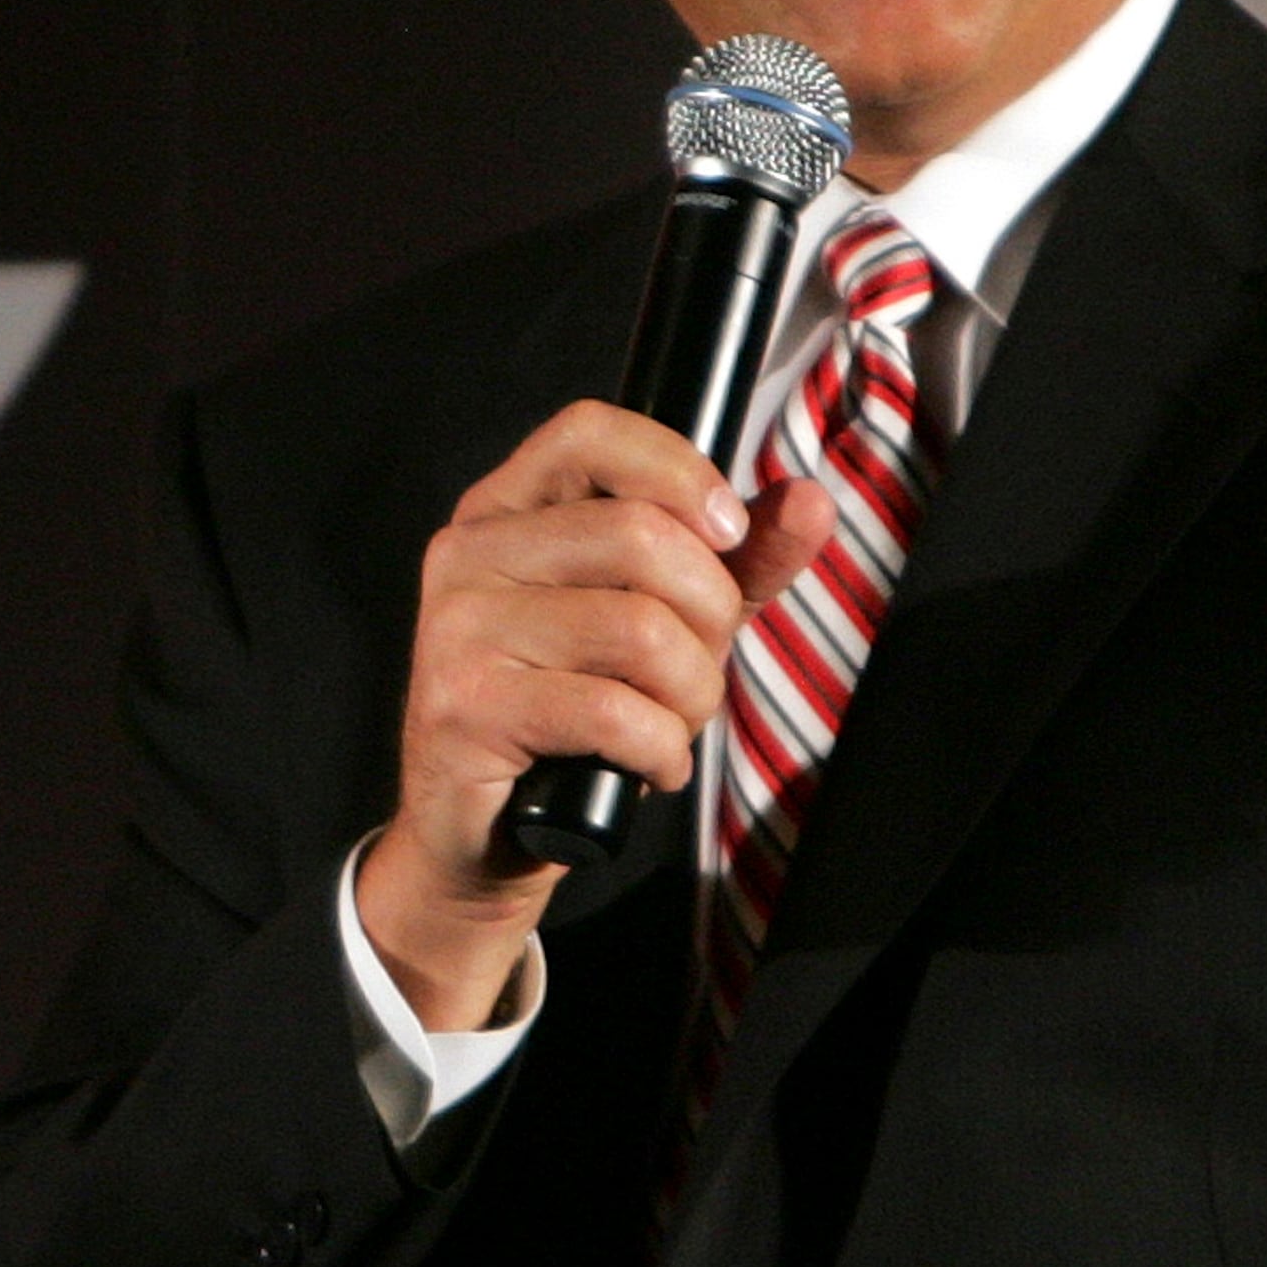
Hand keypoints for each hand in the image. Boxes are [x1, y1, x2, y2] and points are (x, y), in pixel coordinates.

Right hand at [357, 404, 832, 1033]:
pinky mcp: (464, 705)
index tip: (729, 531)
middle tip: (702, 664)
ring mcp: (457, 627)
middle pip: (638, 536)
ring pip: (638, 629)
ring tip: (676, 722)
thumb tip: (809, 500)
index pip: (588, 431)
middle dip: (710, 614)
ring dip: (693, 693)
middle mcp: (469, 553)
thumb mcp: (663, 622)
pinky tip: (653, 763)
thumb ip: (736, 561)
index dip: (677, 470)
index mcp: (505, 509)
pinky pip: (613, 711)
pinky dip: (663, 749)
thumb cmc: (574, 712)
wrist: (482, 835)